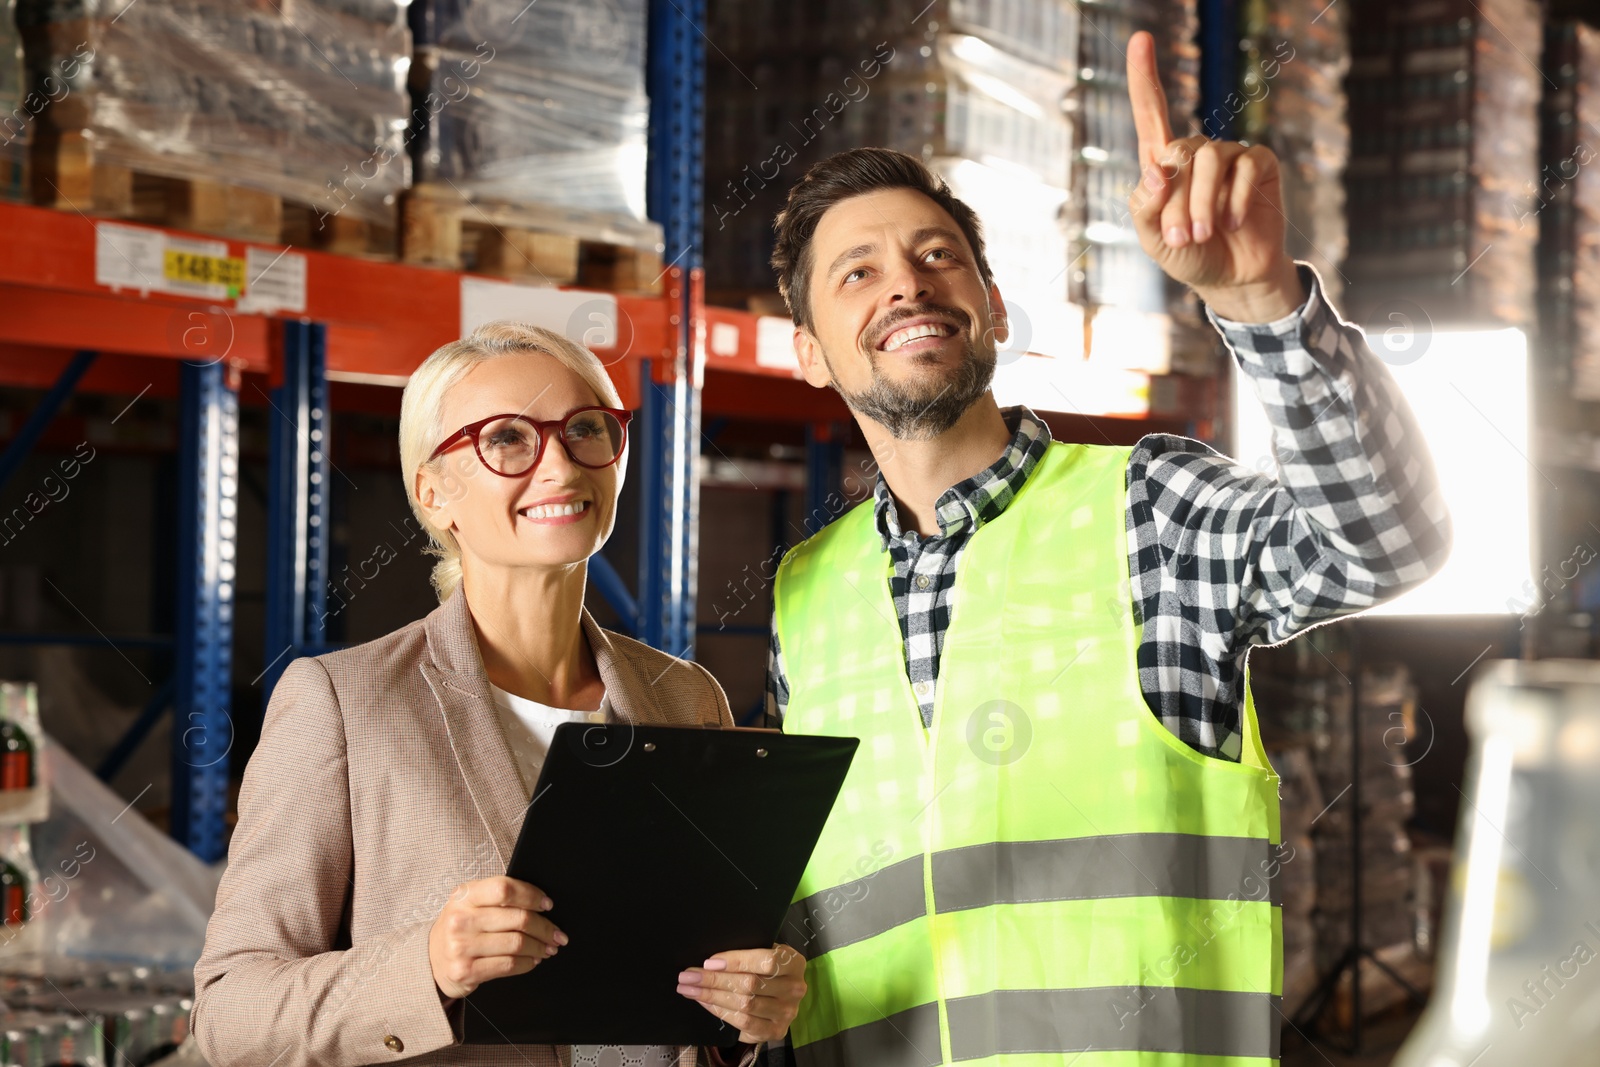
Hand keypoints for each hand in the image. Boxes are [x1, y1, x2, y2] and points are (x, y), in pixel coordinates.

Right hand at [428, 876, 567, 998]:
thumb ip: (496, 897)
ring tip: (548, 948)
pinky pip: (508, 965)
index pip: (505, 889)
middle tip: (558, 934)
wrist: (430, 959)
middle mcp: (461, 919)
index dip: (532, 895)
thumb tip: (540, 902)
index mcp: (464, 895)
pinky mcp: (466, 971)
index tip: (547, 904)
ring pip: (517, 944)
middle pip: (518, 919)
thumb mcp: (469, 903)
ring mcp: (461, 946)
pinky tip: (533, 960)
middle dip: (545, 927)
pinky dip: (527, 963)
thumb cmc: (460, 927)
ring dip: (540, 947)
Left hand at [677, 944, 806, 1043]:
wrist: (781, 997)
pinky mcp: (775, 1030)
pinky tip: (704, 1002)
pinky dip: (720, 1011)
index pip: (766, 960)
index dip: (736, 961)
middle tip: (688, 976)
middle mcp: (794, 988)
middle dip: (714, 980)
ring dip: (712, 996)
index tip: (709, 962)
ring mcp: (786, 1012)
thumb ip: (747, 954)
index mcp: (793, 962)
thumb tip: (713, 958)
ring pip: (744, 1004)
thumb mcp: (765, 954)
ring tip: (689, 989)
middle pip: (750, 984)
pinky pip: (743, 1022)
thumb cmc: (767, 969)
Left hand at [1125, 30, 1304, 321]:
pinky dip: (1235, 201)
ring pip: (1211, 160)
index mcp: (1164, 163)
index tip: (1139, 39)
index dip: (1144, 76)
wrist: (1231, 279)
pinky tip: (1235, 224)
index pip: (1151, 113)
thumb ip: (1145, 206)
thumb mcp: (1153, 239)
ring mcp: (1230, 156)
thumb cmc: (1189, 255)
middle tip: (1182, 237)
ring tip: (1203, 236)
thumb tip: (1155, 169)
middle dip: (1177, 200)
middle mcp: (1197, 152)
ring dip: (1202, 204)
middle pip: (1180, 151)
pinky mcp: (1261, 166)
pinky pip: (1246, 168)